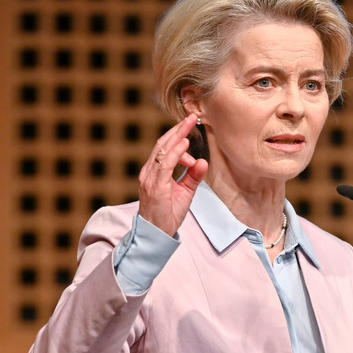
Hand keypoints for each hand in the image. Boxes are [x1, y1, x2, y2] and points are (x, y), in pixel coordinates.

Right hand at [138, 114, 208, 236]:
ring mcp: (150, 178)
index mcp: (154, 172)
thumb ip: (192, 177)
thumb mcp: (185, 193)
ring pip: (163, 150)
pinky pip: (165, 164)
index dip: (178, 136)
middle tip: (192, 117)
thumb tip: (203, 161)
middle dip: (178, 129)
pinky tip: (185, 144)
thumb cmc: (168, 215)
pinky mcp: (155, 186)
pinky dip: (175, 152)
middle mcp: (149, 172)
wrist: (157, 235)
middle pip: (163, 144)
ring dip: (177, 136)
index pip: (164, 148)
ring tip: (190, 124)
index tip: (191, 127)